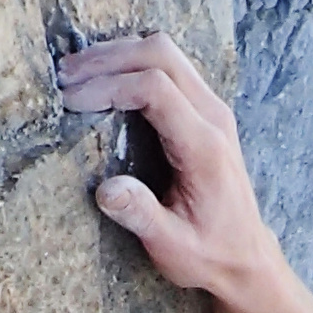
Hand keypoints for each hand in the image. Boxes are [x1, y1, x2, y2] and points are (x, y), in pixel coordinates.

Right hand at [56, 32, 289, 310]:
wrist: (248, 259)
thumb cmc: (211, 255)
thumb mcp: (173, 247)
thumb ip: (141, 216)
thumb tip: (105, 190)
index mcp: (205, 147)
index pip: (154, 88)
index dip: (108, 85)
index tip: (71, 101)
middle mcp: (214, 118)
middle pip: (160, 54)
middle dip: (107, 57)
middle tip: (64, 76)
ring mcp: (212, 110)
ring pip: (164, 53)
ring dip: (117, 55)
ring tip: (76, 74)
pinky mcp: (205, 111)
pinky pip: (168, 67)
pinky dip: (132, 62)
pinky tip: (103, 79)